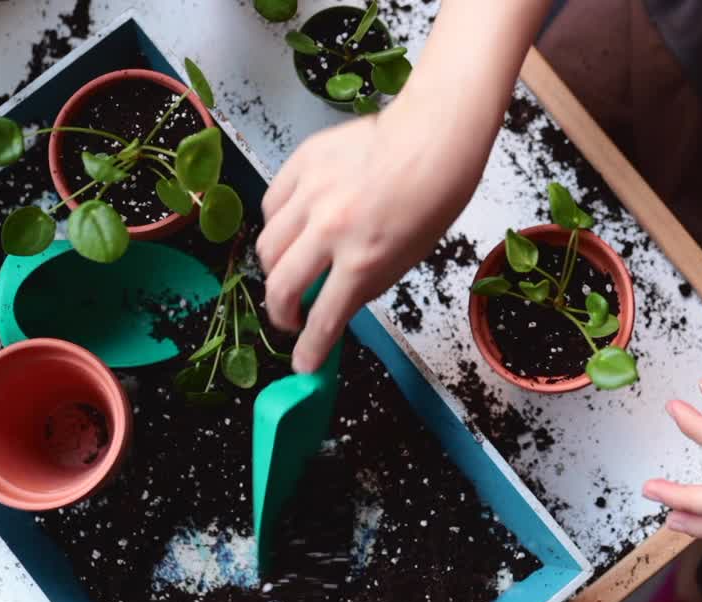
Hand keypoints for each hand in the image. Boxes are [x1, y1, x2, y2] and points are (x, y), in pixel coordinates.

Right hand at [257, 0, 549, 372]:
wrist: (434, 137)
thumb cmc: (432, 200)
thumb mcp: (405, 257)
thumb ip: (363, 283)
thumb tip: (329, 304)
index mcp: (364, 259)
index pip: (323, 319)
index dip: (310, 351)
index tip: (303, 364)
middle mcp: (331, 229)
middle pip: (280, 286)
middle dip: (281, 314)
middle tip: (290, 319)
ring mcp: (312, 194)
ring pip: (267, 246)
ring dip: (276, 269)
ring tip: (291, 272)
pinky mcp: (301, 164)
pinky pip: (272, 206)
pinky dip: (278, 225)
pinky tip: (294, 229)